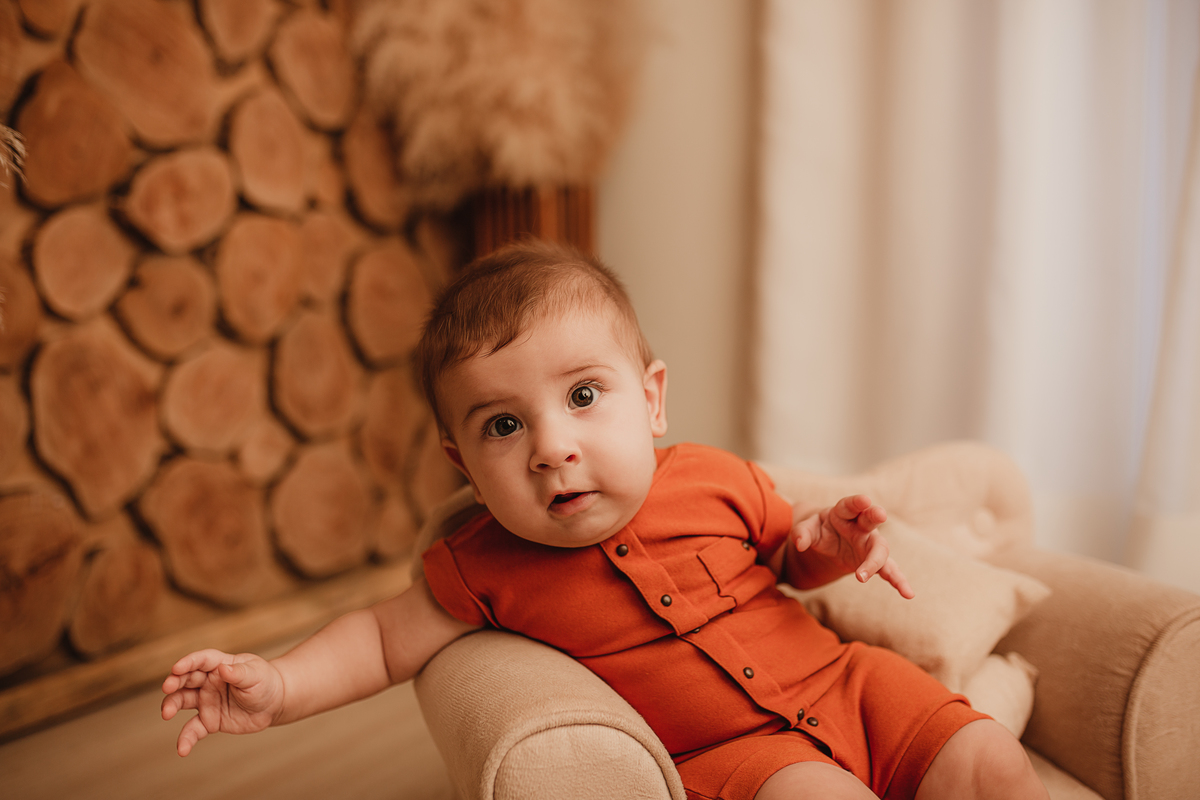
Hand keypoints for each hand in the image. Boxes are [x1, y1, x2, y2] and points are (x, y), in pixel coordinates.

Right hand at [161, 649, 284, 755]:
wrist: (273, 704)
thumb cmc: (264, 682)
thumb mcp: (256, 675)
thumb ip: (239, 673)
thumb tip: (223, 668)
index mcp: (220, 665)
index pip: (201, 660)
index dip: (188, 662)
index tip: (177, 667)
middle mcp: (209, 682)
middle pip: (186, 679)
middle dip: (174, 682)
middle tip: (167, 688)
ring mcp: (207, 701)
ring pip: (182, 701)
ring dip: (171, 705)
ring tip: (166, 713)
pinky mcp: (209, 721)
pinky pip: (194, 729)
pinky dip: (186, 739)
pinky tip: (182, 749)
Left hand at [789, 495, 913, 597]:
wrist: (828, 542)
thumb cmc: (819, 530)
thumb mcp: (806, 528)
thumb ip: (802, 533)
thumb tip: (799, 544)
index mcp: (843, 512)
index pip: (850, 505)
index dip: (857, 502)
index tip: (865, 500)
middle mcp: (861, 526)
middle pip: (871, 520)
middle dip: (875, 516)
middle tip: (880, 515)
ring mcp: (869, 543)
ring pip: (881, 550)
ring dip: (880, 562)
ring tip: (889, 578)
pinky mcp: (873, 560)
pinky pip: (888, 570)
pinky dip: (897, 581)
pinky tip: (907, 593)